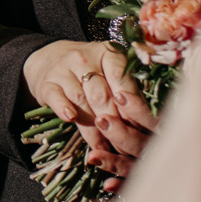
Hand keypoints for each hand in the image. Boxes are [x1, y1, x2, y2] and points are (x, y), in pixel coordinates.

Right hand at [24, 40, 156, 181]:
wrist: (48, 58)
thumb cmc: (90, 71)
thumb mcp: (110, 70)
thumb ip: (128, 88)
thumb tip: (153, 120)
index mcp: (109, 54)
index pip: (123, 82)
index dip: (133, 108)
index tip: (142, 130)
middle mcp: (86, 58)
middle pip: (103, 95)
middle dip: (115, 124)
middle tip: (125, 147)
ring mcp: (64, 69)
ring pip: (81, 101)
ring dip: (93, 127)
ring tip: (103, 147)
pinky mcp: (46, 83)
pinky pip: (56, 97)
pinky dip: (63, 107)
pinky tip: (70, 118)